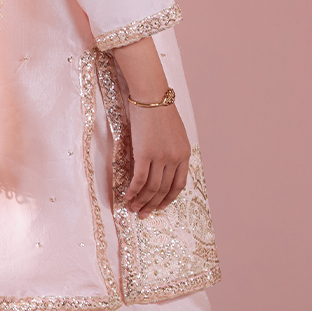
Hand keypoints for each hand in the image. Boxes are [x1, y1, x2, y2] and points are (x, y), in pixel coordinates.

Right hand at [125, 103, 189, 217]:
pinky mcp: (145, 153)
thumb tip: (162, 167)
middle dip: (153, 205)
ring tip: (133, 209)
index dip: (169, 199)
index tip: (160, 207)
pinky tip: (127, 197)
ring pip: (152, 188)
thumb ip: (172, 151)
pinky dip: (133, 191)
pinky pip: (139, 179)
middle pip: (164, 189)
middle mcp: (175, 158)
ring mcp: (161, 157)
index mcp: (185, 154)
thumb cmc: (159, 111)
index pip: (179, 185)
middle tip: (143, 214)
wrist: (151, 96)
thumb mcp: (174, 133)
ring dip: (142, 201)